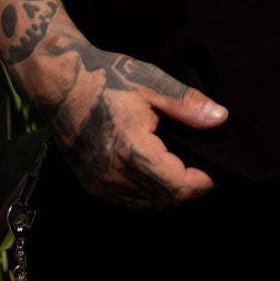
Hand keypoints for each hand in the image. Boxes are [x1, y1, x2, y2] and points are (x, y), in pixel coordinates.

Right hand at [32, 38, 227, 209]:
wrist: (58, 80)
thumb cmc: (106, 76)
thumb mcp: (151, 82)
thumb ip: (187, 104)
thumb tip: (221, 118)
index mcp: (133, 151)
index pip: (179, 186)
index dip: (204, 182)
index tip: (218, 169)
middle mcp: (114, 174)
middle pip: (165, 199)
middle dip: (189, 187)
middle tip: (205, 166)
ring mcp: (99, 182)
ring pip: (146, 204)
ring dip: (168, 192)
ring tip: (184, 168)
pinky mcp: (90, 182)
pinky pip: (127, 199)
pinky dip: (147, 192)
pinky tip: (156, 171)